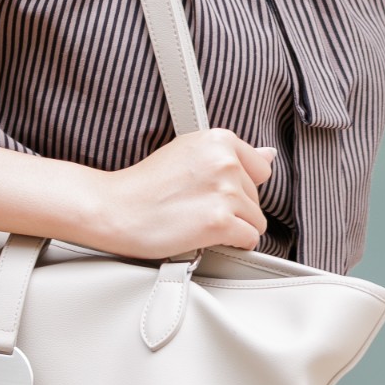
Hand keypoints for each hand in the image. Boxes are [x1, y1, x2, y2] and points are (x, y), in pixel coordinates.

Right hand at [82, 128, 274, 260]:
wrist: (113, 209)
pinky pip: (249, 240)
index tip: (209, 190)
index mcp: (218, 139)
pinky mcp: (220, 222)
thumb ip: (230, 155)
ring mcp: (224, 192)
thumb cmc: (144, 185)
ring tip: (196, 220)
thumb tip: (270, 153)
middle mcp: (225, 161)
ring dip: (231, 227)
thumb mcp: (187, 153)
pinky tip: (204, 235)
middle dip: (232, 207)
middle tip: (194, 205)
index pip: (259, 169)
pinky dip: (231, 244)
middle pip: (257, 196)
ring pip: (256, 220)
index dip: (236, 185)